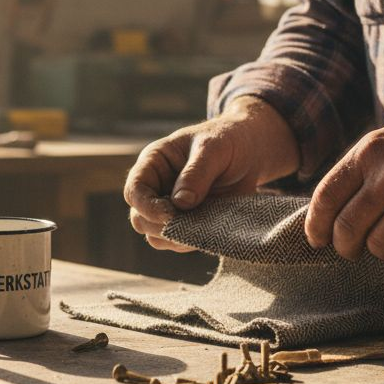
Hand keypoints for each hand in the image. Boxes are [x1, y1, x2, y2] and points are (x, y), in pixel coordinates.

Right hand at [124, 96, 298, 251]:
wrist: (249, 152)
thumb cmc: (226, 140)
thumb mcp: (213, 148)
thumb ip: (196, 172)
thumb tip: (180, 202)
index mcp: (153, 163)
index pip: (134, 190)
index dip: (147, 206)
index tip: (171, 213)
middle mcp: (156, 188)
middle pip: (140, 219)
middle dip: (161, 226)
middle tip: (191, 222)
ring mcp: (170, 208)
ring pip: (156, 236)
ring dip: (177, 237)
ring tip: (204, 223)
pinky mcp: (187, 223)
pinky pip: (179, 242)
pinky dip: (192, 242)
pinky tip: (210, 228)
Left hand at [303, 73, 383, 260]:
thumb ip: (362, 169)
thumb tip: (328, 210)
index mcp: (369, 151)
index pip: (326, 197)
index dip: (316, 225)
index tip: (317, 240)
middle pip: (347, 228)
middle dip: (345, 246)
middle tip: (352, 250)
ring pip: (379, 247)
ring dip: (383, 249)